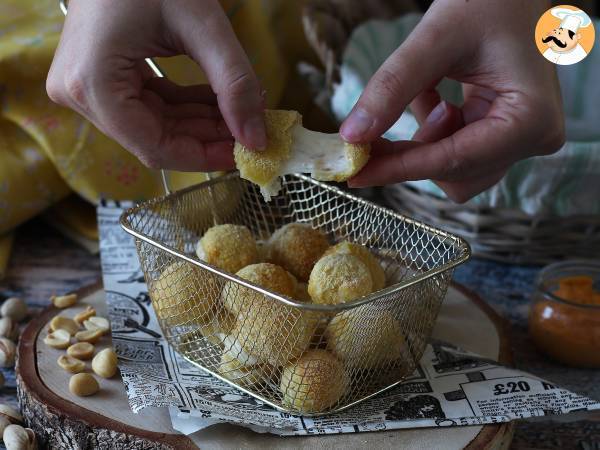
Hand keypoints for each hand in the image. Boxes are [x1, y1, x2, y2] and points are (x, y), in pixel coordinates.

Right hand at [47, 0, 265, 170]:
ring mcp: (86, 88)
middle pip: (156, 139)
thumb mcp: (203, 26)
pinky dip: (185, 107)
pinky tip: (218, 102)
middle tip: (250, 132)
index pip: (155, 147)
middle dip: (208, 138)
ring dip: (201, 123)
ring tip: (241, 113)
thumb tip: (256, 139)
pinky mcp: (99, 80)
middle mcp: (80, 94)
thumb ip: (234, 84)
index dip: (204, 157)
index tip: (244, 154)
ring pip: (155, 126)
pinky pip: (149, 107)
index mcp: (93, 85)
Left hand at [342, 0, 564, 201]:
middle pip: (456, 175)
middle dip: (412, 154)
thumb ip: (391, 89)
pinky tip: (432, 93)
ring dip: (424, 141)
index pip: (453, 161)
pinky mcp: (508, 132)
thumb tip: (352, 137)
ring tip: (425, 91)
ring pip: (455, 169)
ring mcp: (524, 138)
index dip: (399, 168)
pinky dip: (432, 130)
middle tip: (371, 135)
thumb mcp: (435, 39)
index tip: (355, 173)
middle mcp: (535, 138)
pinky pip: (457, 150)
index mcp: (531, 119)